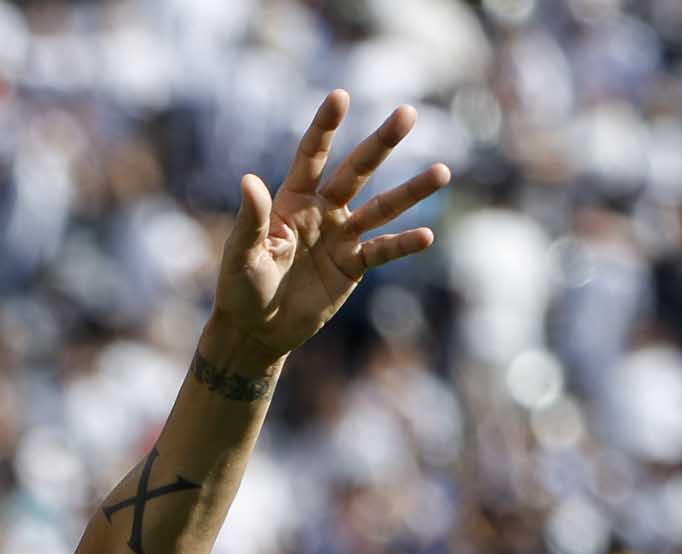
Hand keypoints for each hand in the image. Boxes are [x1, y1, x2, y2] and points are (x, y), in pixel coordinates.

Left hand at [213, 91, 449, 364]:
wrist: (257, 329)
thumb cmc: (240, 288)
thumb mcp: (241, 254)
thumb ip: (251, 219)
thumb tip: (248, 180)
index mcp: (291, 201)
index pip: (310, 157)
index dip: (325, 128)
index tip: (340, 95)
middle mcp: (322, 211)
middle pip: (356, 171)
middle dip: (380, 144)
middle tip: (408, 113)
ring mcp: (341, 236)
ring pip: (381, 207)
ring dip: (410, 191)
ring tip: (442, 172)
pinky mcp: (353, 266)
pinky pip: (382, 251)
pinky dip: (403, 245)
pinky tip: (426, 236)